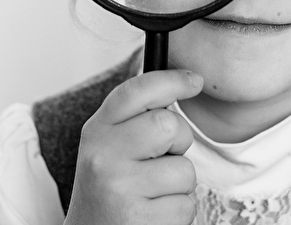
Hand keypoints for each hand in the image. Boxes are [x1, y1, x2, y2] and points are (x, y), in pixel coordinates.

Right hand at [64, 69, 203, 224]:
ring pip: (185, 171)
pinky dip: (178, 212)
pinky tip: (154, 215)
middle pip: (168, 125)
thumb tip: (184, 81)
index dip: (171, 80)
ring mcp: (120, 189)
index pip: (136, 92)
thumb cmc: (109, 188)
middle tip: (163, 158)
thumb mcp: (108, 146)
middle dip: (179, 141)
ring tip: (153, 194)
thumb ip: (135, 117)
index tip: (195, 81)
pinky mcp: (138, 221)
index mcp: (96, 132)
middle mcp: (103, 157)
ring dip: (179, 185)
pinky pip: (186, 205)